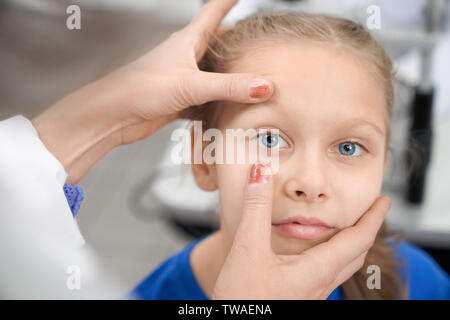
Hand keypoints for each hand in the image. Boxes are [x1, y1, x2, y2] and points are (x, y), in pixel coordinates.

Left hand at [32, 0, 273, 182]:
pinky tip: (227, 111)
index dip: (227, 2)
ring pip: (212, 75)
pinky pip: (205, 101)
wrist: (114, 116)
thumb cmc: (139, 89)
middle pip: (216, 45)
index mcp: (187, 42)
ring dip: (228, 79)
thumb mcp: (191, 84)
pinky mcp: (179, 101)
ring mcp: (182, 80)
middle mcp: (185, 58)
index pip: (212, 13)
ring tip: (249, 81)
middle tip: (254, 45)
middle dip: (235, 44)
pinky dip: (217, 106)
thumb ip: (228, 86)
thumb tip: (261, 85)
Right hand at [212, 163, 390, 299]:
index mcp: (317, 270)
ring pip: (342, 267)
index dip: (374, 218)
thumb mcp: (246, 249)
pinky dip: (332, 256)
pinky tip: (314, 254)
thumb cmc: (242, 300)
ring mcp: (310, 295)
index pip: (359, 240)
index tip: (384, 200)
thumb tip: (260, 173)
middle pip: (356, 255)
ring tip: (347, 228)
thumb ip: (255, 209)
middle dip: (366, 230)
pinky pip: (326, 275)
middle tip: (370, 211)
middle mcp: (319, 285)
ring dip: (351, 245)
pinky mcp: (298, 298)